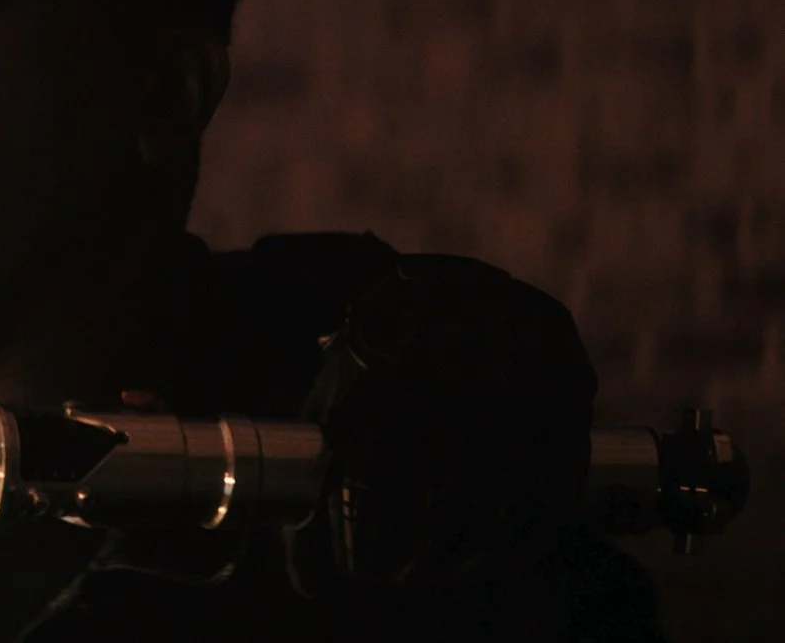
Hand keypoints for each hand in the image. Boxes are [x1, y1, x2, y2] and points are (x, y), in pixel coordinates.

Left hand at [287, 255, 595, 597]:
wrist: (445, 289)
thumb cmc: (377, 363)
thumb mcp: (334, 406)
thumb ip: (317, 488)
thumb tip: (310, 585)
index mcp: (381, 382)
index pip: (371, 491)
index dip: (369, 545)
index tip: (367, 572)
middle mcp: (449, 381)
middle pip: (440, 505)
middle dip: (424, 558)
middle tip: (413, 577)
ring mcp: (513, 384)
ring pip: (503, 501)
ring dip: (481, 554)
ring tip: (459, 571)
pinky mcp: (563, 390)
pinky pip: (555, 482)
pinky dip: (534, 530)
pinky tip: (511, 553)